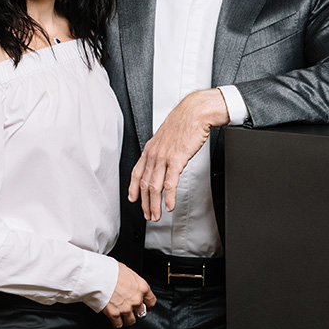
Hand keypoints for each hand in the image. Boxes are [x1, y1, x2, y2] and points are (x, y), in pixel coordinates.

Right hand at [103, 263, 156, 328]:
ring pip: (131, 321)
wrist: (97, 275)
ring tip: (122, 317)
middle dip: (136, 311)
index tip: (146, 307)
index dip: (149, 306)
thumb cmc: (110, 270)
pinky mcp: (114, 314)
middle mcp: (136, 300)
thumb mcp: (127, 271)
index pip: (151, 301)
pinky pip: (118, 324)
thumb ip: (132, 281)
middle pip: (141, 312)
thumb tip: (130, 284)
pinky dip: (116, 323)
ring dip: (127, 319)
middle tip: (130, 309)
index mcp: (142, 288)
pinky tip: (113, 320)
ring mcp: (126, 308)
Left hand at [127, 88, 229, 221]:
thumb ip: (162, 150)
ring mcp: (164, 157)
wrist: (195, 112)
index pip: (137, 172)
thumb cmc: (184, 123)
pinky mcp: (177, 160)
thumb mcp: (166, 137)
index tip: (133, 199)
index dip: (133, 188)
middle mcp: (154, 154)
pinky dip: (168, 197)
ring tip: (156, 215)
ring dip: (154, 204)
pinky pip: (170, 183)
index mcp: (150, 148)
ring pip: (155, 186)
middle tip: (147, 214)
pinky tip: (169, 205)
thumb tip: (162, 162)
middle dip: (145, 202)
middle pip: (145, 184)